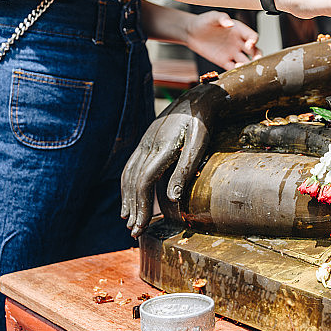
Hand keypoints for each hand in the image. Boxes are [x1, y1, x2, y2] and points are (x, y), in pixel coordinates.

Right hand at [121, 83, 225, 236]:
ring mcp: (143, 144)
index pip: (145, 181)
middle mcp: (147, 147)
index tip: (141, 225)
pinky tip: (130, 198)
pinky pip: (131, 167)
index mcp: (161, 148)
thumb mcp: (199, 145)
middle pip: (134, 182)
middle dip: (134, 208)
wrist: (196, 99)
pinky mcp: (145, 143)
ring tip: (129, 220)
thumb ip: (185, 170)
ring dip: (128, 199)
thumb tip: (173, 198)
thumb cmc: (202, 122)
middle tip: (134, 232)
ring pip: (129, 175)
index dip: (142, 205)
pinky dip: (128, 186)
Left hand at [186, 11, 260, 69]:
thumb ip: (222, 18)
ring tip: (241, 67)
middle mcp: (239, 42)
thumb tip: (230, 23)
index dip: (254, 41)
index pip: (252, 36)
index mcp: (239, 30)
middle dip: (257, 57)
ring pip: (246, 62)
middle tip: (255, 61)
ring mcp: (232, 53)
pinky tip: (234, 73)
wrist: (191, 32)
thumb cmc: (203, 22)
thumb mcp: (212, 17)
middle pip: (255, 51)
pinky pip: (234, 69)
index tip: (250, 44)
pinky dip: (236, 72)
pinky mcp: (224, 62)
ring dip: (247, 67)